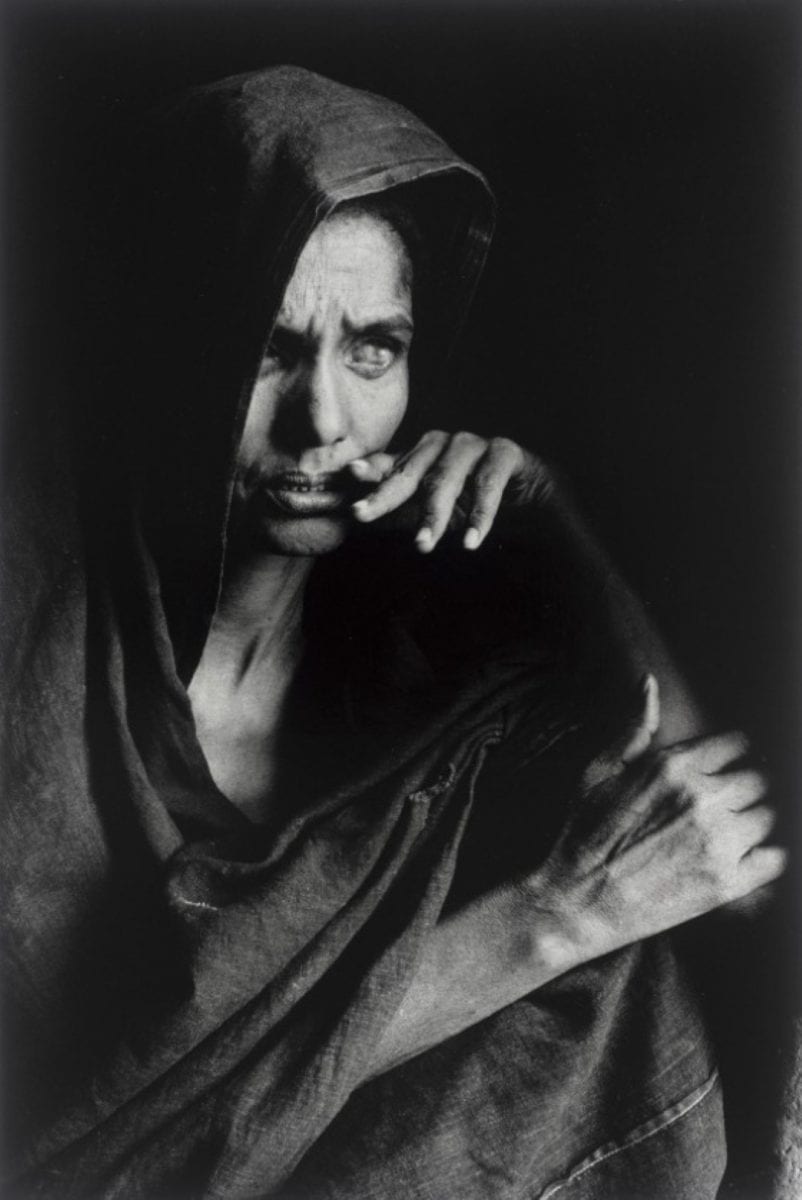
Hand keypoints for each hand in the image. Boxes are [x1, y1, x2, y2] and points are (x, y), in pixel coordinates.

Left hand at [348, 431, 550, 551]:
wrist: (536, 506)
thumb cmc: (476, 508)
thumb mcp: (433, 516)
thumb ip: (398, 514)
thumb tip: (351, 519)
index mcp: (422, 457)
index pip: (389, 465)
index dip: (367, 473)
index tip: (346, 480)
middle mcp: (443, 445)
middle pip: (411, 471)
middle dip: (385, 496)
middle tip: (363, 515)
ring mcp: (474, 445)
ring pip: (446, 477)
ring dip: (434, 513)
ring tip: (423, 545)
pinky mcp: (506, 453)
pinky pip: (489, 482)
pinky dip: (480, 514)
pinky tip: (470, 541)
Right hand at [528, 676, 786, 962]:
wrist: (578, 902)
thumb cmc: (583, 833)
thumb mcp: (598, 771)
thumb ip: (633, 727)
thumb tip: (649, 682)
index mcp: (672, 767)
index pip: (736, 744)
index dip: (732, 754)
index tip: (725, 767)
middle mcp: (701, 799)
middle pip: (757, 779)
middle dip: (744, 787)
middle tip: (725, 804)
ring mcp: (718, 842)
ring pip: (768, 816)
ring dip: (753, 821)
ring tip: (729, 832)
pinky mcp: (727, 884)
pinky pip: (776, 858)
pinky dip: (766, 856)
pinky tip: (743, 857)